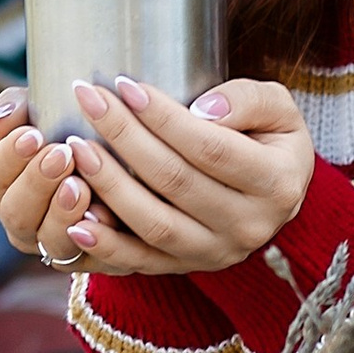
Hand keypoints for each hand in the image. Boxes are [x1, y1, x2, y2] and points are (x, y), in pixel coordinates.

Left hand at [0, 79, 313, 277]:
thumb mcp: (278, 108)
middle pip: (175, 182)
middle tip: (88, 100)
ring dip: (109, 185)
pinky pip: (141, 263)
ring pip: (154, 224)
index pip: (210, 147)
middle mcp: (250, 226)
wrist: (275, 192)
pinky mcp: (186, 268)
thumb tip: (202, 109)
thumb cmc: (269, 138)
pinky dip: (107, 246)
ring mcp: (216, 253)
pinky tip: (77, 221)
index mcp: (277, 183)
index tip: (125, 85)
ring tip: (75, 147)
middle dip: (125, 136)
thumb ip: (248, 99)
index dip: (164, 117)